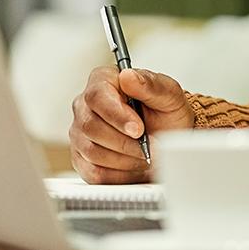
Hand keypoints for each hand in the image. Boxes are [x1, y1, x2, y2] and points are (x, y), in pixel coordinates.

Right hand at [69, 66, 194, 182]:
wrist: (168, 137)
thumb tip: (128, 76)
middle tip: (147, 146)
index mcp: (103, 81)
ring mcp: (80, 132)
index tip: (138, 129)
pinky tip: (133, 165)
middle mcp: (85, 105)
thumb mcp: (169, 94)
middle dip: (124, 141)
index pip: (97, 96)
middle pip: (90, 126)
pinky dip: (118, 174)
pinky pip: (93, 172)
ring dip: (124, 158)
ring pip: (92, 151)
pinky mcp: (81, 158)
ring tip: (144, 154)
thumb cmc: (166, 112)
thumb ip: (150, 84)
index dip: (117, 115)